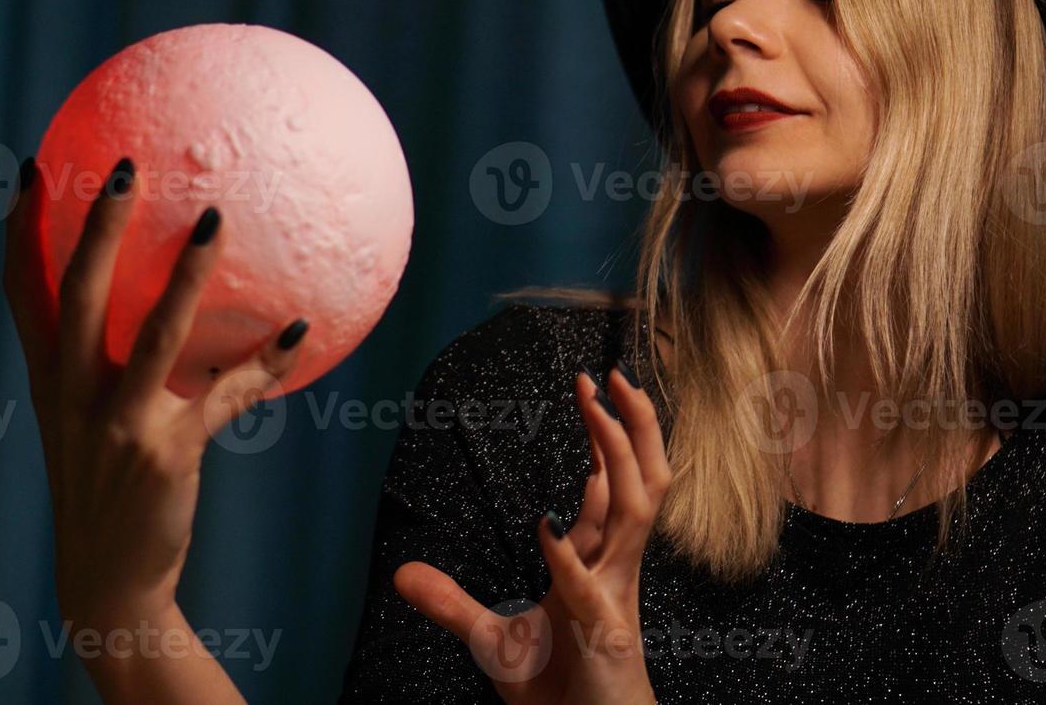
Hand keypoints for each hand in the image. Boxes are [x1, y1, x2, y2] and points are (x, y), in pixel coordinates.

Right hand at [2, 157, 309, 626]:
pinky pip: (226, 395)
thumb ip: (105, 366)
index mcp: (48, 380)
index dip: (22, 229)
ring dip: (187, 275)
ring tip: (215, 220)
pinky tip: (299, 331)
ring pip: (154, 334)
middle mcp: (72, 394)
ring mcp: (116, 423)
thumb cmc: (106, 490)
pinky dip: (265, 362)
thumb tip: (161, 302)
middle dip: (97, 228)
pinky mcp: (165, 452)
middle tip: (124, 168)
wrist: (108, 582)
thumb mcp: (87, 424)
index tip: (33, 168)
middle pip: (79, 294)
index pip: (22, 293)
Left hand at [393, 366, 667, 704]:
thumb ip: (452, 603)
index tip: (592, 390)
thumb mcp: (492, 641)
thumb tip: (400, 573)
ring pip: (637, 513)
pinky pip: (587, 586)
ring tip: (597, 410)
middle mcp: (616, 572)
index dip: (610, 436)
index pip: (616, 486)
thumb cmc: (559, 692)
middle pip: (645, 482)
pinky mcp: (601, 638)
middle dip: (634, 426)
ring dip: (618, 457)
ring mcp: (613, 600)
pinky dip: (565, 555)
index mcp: (601, 564)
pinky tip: (540, 526)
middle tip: (608, 374)